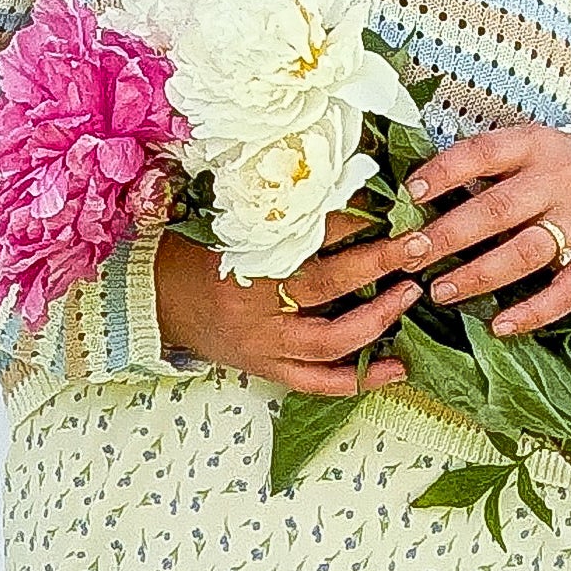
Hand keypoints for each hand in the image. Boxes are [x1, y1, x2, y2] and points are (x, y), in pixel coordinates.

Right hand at [153, 212, 416, 397]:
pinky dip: (362, 377)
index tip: (386, 204)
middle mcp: (256, 306)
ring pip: (333, 340)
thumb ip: (279, 213)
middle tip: (417, 244)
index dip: (351, 219)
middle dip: (379, 262)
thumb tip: (342, 188)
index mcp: (244, 259)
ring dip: (379, 318)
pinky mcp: (268, 369)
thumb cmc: (194, 254)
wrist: (154, 301)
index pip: (308, 235)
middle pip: (329, 283)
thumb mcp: (229, 223)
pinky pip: (321, 382)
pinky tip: (399, 366)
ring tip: (411, 293)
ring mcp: (264, 344)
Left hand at [378, 125, 570, 339]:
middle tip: (412, 256)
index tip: (410, 194)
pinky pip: (565, 292)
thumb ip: (480, 168)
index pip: (483, 153)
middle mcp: (559, 182)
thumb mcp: (524, 150)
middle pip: (498, 210)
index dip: (444, 172)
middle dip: (449, 236)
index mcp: (534, 147)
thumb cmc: (555, 169)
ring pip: (525, 252)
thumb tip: (414, 195)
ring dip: (479, 276)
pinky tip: (500, 326)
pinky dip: (533, 312)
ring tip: (441, 292)